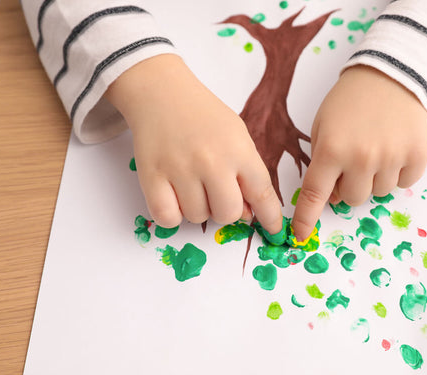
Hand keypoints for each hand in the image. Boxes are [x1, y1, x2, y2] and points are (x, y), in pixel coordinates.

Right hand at [105, 54, 282, 232]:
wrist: (161, 92)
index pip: (262, 193)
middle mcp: (212, 161)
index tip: (275, 231)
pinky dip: (172, 214)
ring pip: (198, 217)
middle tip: (216, 193)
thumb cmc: (203, 116)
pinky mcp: (151, 176)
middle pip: (228, 214)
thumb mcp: (237, 135)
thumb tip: (249, 215)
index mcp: (238, 150)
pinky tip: (174, 196)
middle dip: (226, 211)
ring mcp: (180, 169)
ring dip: (198, 209)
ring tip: (192, 184)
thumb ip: (247, 173)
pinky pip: (167, 218)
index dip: (270, 218)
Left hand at [292, 65, 426, 239]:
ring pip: (379, 193)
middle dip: (349, 186)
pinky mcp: (418, 155)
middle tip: (354, 162)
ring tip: (377, 147)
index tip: (302, 234)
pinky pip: (405, 183)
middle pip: (352, 199)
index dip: (307, 217)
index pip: (316, 194)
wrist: (393, 72)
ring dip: (375, 178)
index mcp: (331, 149)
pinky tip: (395, 147)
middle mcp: (361, 158)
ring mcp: (391, 158)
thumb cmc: (351, 99)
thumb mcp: (323, 124)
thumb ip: (323, 160)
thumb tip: (332, 196)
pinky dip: (399, 171)